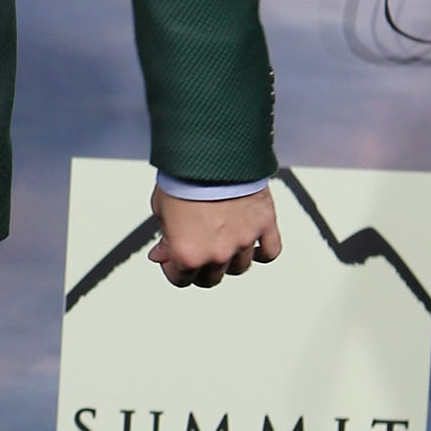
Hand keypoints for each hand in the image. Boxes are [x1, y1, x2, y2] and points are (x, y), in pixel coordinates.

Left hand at [149, 186, 280, 288]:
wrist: (210, 149)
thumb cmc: (181, 178)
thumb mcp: (161, 210)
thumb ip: (165, 239)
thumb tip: (160, 257)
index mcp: (187, 254)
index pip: (181, 281)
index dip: (174, 269)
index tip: (173, 256)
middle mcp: (217, 254)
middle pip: (211, 278)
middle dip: (201, 267)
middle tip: (198, 247)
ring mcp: (244, 241)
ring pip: (239, 267)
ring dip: (230, 259)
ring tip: (222, 239)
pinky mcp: (265, 224)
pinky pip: (270, 251)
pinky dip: (262, 252)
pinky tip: (253, 245)